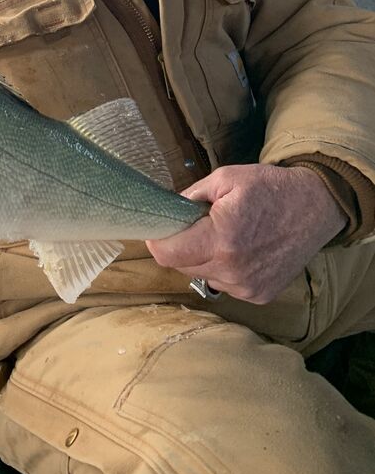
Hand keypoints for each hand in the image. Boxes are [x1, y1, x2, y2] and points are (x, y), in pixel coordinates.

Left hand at [145, 164, 347, 303]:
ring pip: (202, 276)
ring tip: (223, 236)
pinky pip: (224, 284)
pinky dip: (223, 268)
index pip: (167, 254)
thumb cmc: (269, 188)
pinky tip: (240, 250)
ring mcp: (247, 287)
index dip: (158, 240)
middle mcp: (233, 270)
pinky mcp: (259, 295)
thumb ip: (190, 196)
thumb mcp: (225, 178)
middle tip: (196, 225)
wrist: (315, 206)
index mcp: (222, 239)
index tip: (161, 228)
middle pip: (181, 266)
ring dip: (202, 258)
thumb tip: (167, 211)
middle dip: (181, 246)